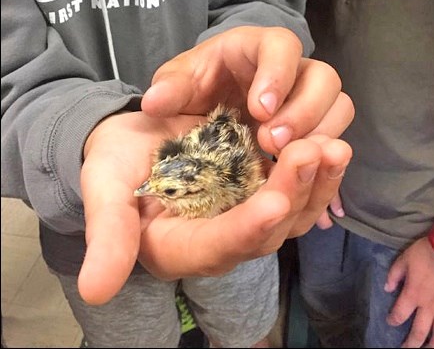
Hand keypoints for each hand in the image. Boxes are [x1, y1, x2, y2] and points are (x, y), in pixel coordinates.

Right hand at [77, 111, 350, 303]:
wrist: (132, 146)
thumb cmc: (113, 167)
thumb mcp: (104, 192)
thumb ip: (108, 236)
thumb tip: (95, 290)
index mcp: (182, 247)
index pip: (220, 245)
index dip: (247, 228)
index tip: (274, 203)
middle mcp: (223, 239)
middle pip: (269, 229)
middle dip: (294, 192)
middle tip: (315, 152)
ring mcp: (247, 213)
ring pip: (292, 213)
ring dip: (317, 182)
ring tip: (335, 148)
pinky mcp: (260, 189)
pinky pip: (297, 190)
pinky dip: (316, 171)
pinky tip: (332, 143)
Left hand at [141, 26, 354, 153]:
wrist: (210, 103)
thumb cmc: (196, 84)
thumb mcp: (177, 83)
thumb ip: (169, 89)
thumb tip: (154, 103)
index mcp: (257, 47)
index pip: (282, 46)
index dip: (278, 75)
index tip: (260, 110)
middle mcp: (292, 68)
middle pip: (324, 77)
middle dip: (304, 111)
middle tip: (270, 142)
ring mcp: (308, 97)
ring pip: (338, 105)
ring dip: (317, 134)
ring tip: (281, 160)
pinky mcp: (314, 125)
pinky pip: (336, 133)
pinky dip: (321, 152)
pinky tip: (294, 172)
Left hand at [385, 237, 433, 347]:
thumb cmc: (424, 254)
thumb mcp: (403, 260)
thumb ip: (393, 275)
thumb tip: (386, 289)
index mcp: (413, 294)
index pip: (400, 314)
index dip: (393, 320)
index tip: (390, 323)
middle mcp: (428, 306)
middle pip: (418, 332)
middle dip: (410, 344)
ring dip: (431, 347)